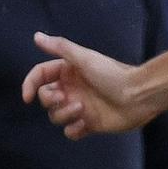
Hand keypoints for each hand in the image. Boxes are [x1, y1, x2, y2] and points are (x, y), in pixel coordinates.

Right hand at [22, 33, 149, 138]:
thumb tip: (36, 36)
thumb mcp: (85, 58)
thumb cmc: (114, 74)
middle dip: (50, 100)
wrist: (140, 95)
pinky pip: (70, 132)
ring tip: (82, 109)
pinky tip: (85, 124)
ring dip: (63, 114)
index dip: (30, 85)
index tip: (27, 97)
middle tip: (65, 97)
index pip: (40, 77)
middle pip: (45, 98)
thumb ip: (60, 48)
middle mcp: (72, 89)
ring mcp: (80, 107)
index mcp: (68, 72)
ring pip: (56, 116)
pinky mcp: (89, 124)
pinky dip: (73, 130)